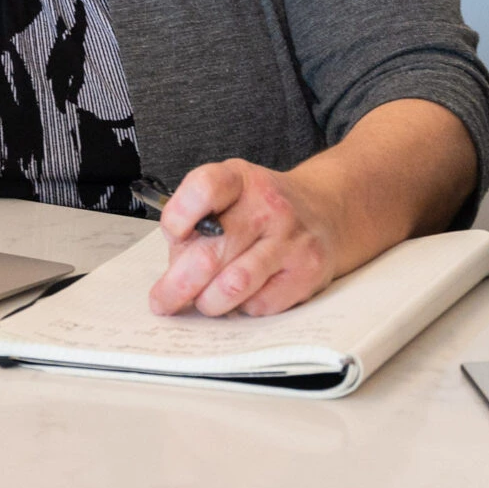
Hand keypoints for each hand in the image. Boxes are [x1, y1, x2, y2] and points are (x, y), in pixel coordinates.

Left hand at [146, 159, 342, 317]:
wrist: (326, 212)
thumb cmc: (261, 209)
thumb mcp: (227, 197)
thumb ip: (196, 226)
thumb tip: (173, 274)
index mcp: (239, 179)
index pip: (204, 188)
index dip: (179, 216)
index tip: (173, 236)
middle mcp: (268, 205)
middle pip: (211, 253)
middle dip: (177, 286)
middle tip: (163, 301)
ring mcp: (291, 239)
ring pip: (233, 286)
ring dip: (208, 302)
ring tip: (204, 301)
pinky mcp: (307, 272)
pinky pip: (259, 305)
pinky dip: (242, 308)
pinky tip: (243, 296)